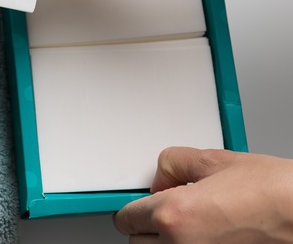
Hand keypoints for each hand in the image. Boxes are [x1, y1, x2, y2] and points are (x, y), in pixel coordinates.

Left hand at [113, 146, 292, 242]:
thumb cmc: (271, 192)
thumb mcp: (212, 161)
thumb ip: (172, 165)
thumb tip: (160, 178)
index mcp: (173, 215)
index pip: (124, 218)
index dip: (133, 208)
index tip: (139, 206)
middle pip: (136, 242)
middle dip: (148, 226)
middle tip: (166, 213)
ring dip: (163, 241)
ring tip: (188, 225)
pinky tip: (202, 236)